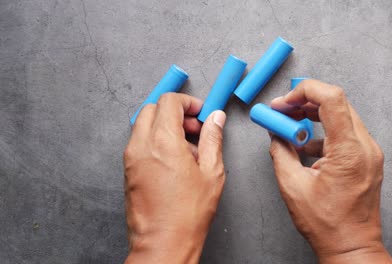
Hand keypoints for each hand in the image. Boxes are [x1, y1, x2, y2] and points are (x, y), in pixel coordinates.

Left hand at [123, 93, 225, 263]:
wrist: (163, 243)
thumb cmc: (187, 214)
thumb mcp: (211, 172)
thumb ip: (213, 139)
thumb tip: (215, 119)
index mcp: (163, 141)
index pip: (169, 101)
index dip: (188, 102)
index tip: (200, 112)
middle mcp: (141, 145)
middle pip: (153, 109)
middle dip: (175, 112)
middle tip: (194, 129)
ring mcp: (131, 158)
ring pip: (144, 125)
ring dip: (165, 127)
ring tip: (187, 149)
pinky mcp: (127, 171)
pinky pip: (139, 143)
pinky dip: (155, 141)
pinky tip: (174, 162)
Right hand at [269, 80, 391, 262]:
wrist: (352, 245)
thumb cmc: (327, 224)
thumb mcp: (292, 186)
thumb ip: (281, 152)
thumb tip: (275, 133)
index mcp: (350, 151)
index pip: (332, 98)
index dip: (305, 91)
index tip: (284, 101)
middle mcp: (366, 146)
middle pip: (336, 103)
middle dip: (305, 102)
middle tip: (281, 110)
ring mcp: (369, 152)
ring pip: (340, 116)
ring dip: (313, 116)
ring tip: (289, 126)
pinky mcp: (367, 159)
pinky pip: (344, 133)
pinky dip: (323, 132)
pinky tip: (304, 144)